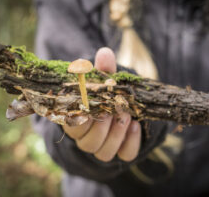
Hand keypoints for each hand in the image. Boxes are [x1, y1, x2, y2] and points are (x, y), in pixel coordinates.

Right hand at [62, 47, 140, 161]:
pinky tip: (136, 126)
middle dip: (103, 127)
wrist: (121, 105)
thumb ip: (103, 70)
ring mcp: (103, 147)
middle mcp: (86, 138)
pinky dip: (131, 142)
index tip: (95, 103)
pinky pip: (125, 155)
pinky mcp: (120, 151)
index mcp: (76, 121)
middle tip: (115, 109)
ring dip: (117, 135)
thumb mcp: (104, 80)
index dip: (84, 117)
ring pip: (104, 153)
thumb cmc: (106, 93)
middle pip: (88, 144)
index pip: (73, 127)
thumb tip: (105, 53)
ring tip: (126, 116)